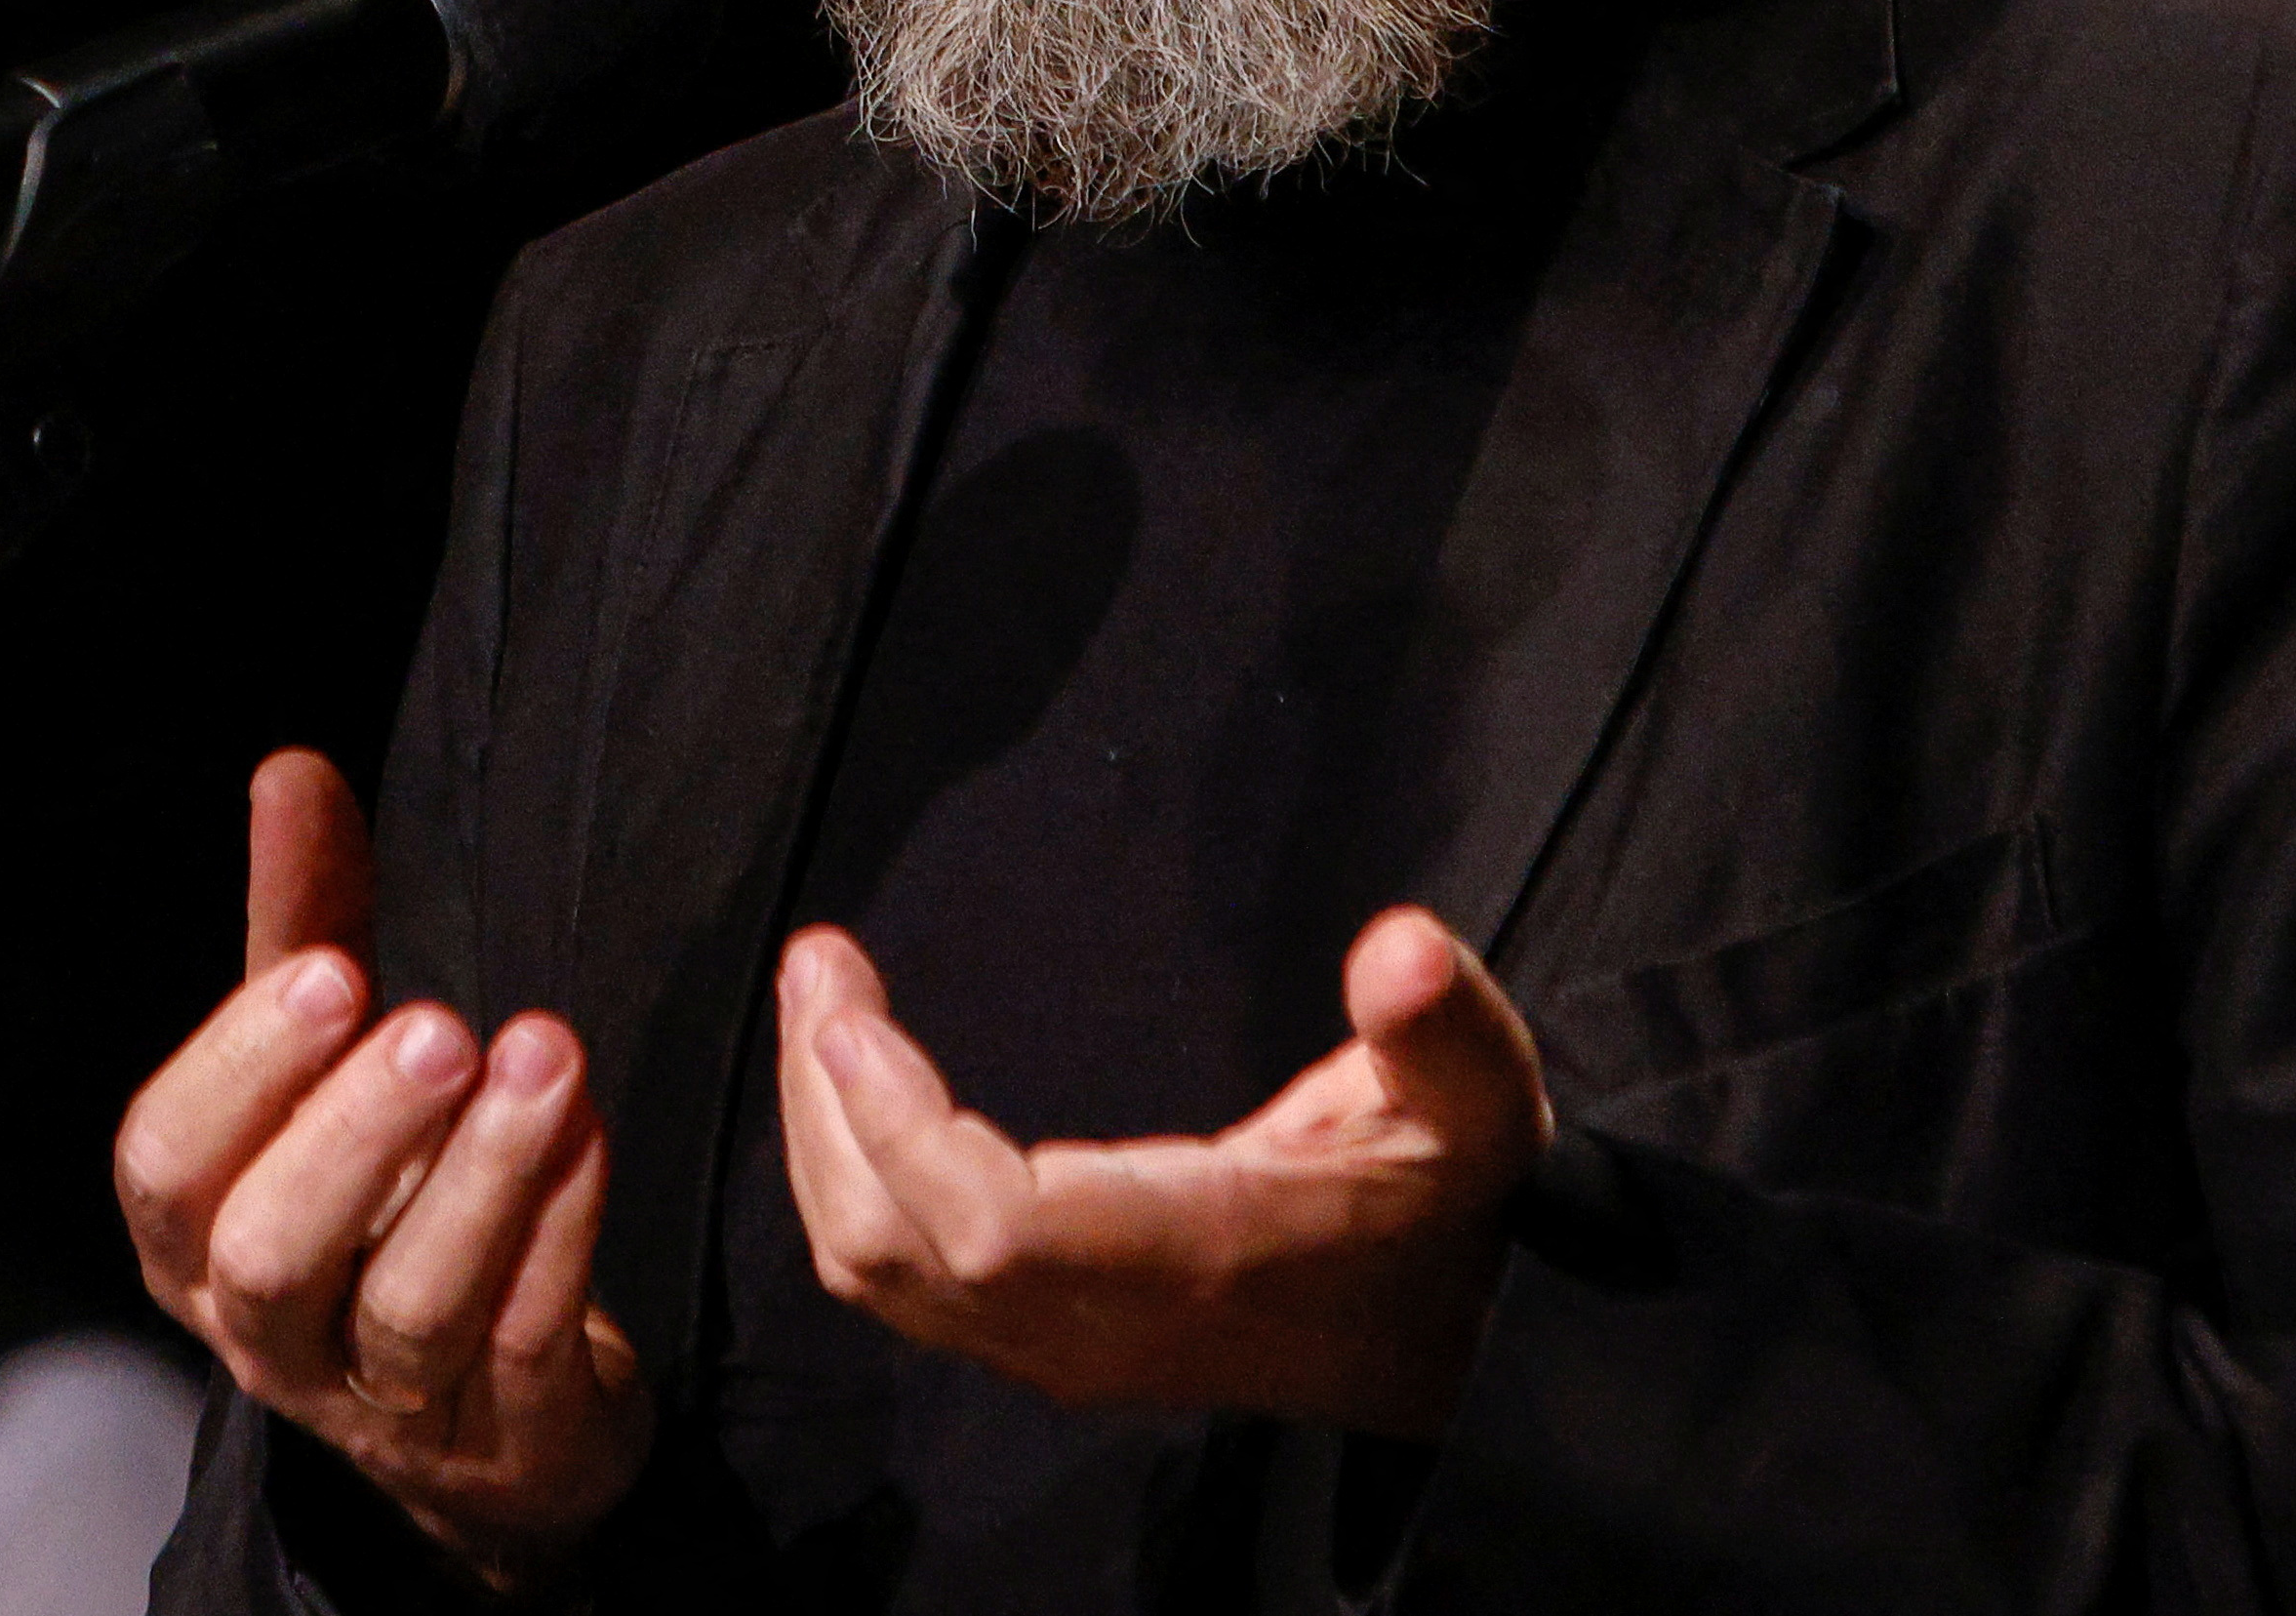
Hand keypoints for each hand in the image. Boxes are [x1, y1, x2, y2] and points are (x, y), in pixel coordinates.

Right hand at [115, 751, 650, 1588]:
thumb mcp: (331, 1070)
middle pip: (271, 1255)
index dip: (237, 1075)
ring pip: (411, 1308)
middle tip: (439, 1025)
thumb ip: (306, 925)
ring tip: (546, 1053)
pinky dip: (561, 1233)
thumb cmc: (379, 1207)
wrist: (493, 1414)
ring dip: (483, 1177)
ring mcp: (384, 1407)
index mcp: (197, 1242)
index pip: (167, 1170)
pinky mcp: (502, 1444)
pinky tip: (590, 1132)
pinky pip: (525, 1343)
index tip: (329, 976)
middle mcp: (269, 1336)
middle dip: (352, 1136)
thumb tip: (291, 769)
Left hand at [770, 903, 1554, 1433]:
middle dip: (828, 1109)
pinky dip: (856, 1182)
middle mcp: (1108, 1325)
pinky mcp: (1053, 1342)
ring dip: (827, 1142)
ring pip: (887, 1274)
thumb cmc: (1448, 1204)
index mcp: (1193, 1262)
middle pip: (902, 1252)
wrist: (1454, 1339)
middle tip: (818, 966)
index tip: (846, 1014)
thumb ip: (1444, 1023)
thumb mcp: (1477, 1103)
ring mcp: (1070, 1348)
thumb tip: (1400, 947)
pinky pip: (910, 1279)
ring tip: (823, 1007)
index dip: (901, 1132)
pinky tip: (856, 1092)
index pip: (996, 1230)